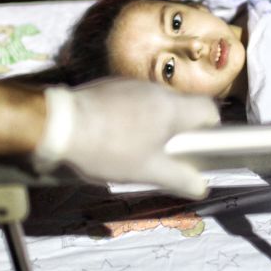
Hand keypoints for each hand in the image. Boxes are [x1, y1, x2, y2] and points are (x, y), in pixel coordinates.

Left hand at [34, 79, 219, 197]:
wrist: (59, 125)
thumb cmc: (109, 149)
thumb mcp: (147, 171)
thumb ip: (179, 178)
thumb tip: (201, 186)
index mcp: (171, 108)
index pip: (209, 109)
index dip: (211, 129)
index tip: (199, 147)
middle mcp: (155, 90)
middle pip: (180, 108)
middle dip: (178, 132)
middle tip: (164, 156)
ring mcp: (130, 84)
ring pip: (155, 104)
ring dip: (153, 124)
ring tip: (134, 149)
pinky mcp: (108, 86)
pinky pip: (131, 100)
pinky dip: (130, 117)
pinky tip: (112, 137)